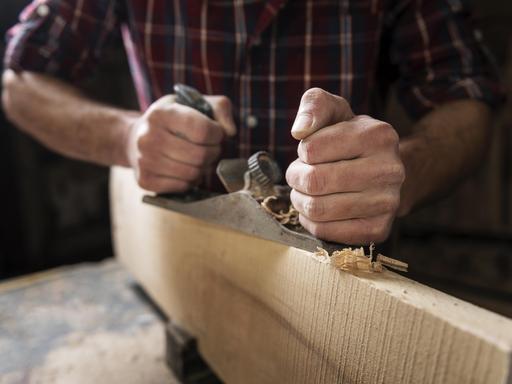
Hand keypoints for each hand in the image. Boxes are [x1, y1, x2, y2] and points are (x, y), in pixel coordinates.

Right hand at [126, 94, 235, 192]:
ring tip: (198, 158)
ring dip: (203, 168)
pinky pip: (182, 186)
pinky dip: (190, 180)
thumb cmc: (171, 121)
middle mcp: (148, 137)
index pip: (202, 130)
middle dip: (213, 152)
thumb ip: (220, 109)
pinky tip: (185, 169)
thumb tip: (230, 132)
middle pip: (200, 155)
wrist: (135, 138)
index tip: (216, 132)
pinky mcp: (145, 180)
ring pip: (193, 173)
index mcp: (161, 114)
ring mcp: (144, 161)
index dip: (217, 134)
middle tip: (210, 147)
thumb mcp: (194, 103)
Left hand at [285, 88, 404, 244]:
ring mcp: (387, 203)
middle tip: (301, 175)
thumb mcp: (335, 111)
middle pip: (314, 181)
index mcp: (378, 135)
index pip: (311, 149)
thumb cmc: (348, 139)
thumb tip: (299, 130)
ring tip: (307, 192)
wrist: (381, 171)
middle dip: (297, 178)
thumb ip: (314, 106)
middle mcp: (389, 170)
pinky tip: (319, 210)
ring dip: (301, 201)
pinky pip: (326, 232)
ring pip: (317, 209)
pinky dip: (312, 222)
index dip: (302, 152)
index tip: (311, 152)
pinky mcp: (378, 229)